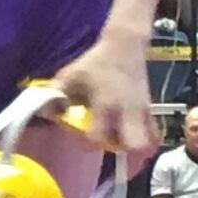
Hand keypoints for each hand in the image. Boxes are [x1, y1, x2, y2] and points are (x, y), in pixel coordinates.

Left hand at [52, 39, 158, 180]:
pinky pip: (154, 135)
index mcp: (106, 103)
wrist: (125, 46)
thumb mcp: (70, 75)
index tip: (79, 134)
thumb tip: (43, 114)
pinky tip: (130, 136)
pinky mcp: (151, 111)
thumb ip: (55, 95)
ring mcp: (143, 112)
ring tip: (118, 140)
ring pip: (147, 144)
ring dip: (132, 148)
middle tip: (105, 142)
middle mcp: (128, 111)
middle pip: (135, 146)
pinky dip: (145, 141)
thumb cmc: (95, 63)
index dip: (87, 142)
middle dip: (119, 151)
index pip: (98, 136)